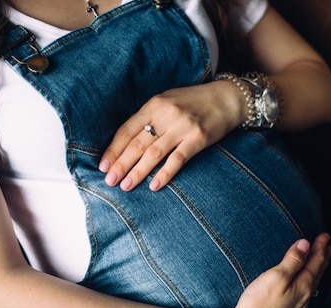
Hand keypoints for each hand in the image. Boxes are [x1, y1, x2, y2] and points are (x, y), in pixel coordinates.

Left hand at [99, 81, 246, 191]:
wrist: (227, 98)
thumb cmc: (193, 102)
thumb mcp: (167, 102)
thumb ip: (148, 117)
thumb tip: (126, 143)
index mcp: (154, 105)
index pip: (127, 130)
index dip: (113, 149)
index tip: (103, 166)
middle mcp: (166, 115)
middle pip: (137, 144)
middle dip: (121, 164)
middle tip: (109, 181)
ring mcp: (182, 127)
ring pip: (154, 153)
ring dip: (138, 172)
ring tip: (126, 186)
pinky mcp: (198, 139)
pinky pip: (177, 159)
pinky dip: (165, 174)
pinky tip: (155, 186)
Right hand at [219, 233, 330, 307]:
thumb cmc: (258, 303)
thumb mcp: (275, 277)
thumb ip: (292, 260)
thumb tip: (305, 245)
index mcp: (303, 286)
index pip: (315, 262)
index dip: (320, 247)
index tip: (325, 235)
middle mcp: (304, 298)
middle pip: (317, 274)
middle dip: (323, 258)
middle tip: (329, 247)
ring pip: (312, 284)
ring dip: (317, 270)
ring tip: (321, 262)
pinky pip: (305, 293)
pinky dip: (309, 282)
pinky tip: (305, 284)